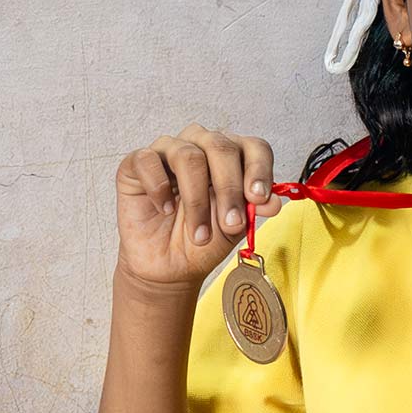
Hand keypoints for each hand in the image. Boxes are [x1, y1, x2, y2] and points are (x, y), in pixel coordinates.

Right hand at [114, 123, 283, 288]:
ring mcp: (169, 150)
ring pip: (188, 156)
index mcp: (232, 157)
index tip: (259, 198)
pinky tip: (164, 209)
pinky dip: (159, 187)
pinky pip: (148, 160)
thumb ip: (253, 210)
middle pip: (222, 147)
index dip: (259, 169)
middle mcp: (202, 146)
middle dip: (229, 189)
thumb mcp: (235, 228)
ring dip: (196, 199)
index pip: (253, 147)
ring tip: (199, 233)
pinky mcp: (137, 162)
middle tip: (231, 224)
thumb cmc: (203, 240)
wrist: (170, 266)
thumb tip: (274, 202)